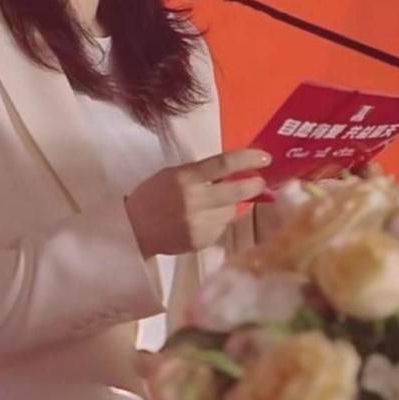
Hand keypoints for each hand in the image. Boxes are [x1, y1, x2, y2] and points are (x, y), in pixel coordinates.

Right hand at [125, 149, 270, 256]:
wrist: (133, 230)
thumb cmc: (153, 195)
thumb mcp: (174, 174)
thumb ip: (202, 173)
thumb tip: (234, 173)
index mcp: (185, 178)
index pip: (223, 164)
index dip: (247, 159)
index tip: (265, 157)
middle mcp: (195, 201)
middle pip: (236, 191)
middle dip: (253, 185)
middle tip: (260, 181)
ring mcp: (199, 224)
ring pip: (232, 212)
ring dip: (232, 204)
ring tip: (218, 201)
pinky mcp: (201, 241)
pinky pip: (221, 227)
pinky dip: (219, 220)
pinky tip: (205, 218)